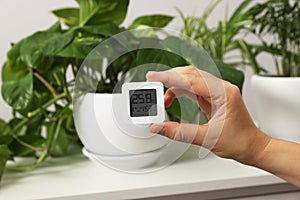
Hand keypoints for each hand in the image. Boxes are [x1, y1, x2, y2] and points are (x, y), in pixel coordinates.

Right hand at [146, 66, 270, 164]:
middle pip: (190, 74)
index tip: (154, 77)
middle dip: (170, 77)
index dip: (170, 78)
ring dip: (174, 84)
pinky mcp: (213, 97)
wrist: (253, 147)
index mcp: (223, 93)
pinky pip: (193, 88)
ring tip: (161, 95)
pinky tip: (171, 98)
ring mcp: (217, 91)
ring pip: (191, 79)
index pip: (191, 80)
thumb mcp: (207, 138)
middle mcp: (221, 88)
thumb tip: (159, 127)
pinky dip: (180, 90)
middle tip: (152, 82)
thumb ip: (180, 132)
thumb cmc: (240, 141)